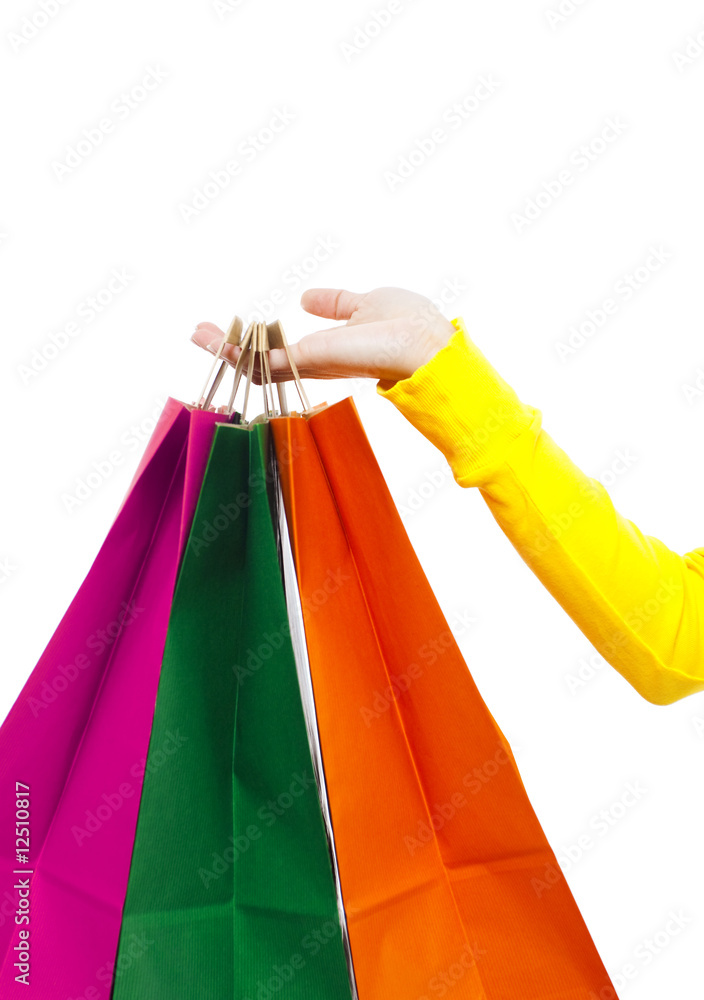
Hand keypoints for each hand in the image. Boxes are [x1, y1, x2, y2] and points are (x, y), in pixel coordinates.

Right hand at [190, 286, 455, 384]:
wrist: (422, 346)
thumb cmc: (407, 325)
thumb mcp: (363, 302)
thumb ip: (336, 303)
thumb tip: (306, 298)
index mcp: (330, 350)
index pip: (286, 350)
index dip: (260, 340)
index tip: (238, 326)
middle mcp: (316, 362)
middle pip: (264, 361)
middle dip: (232, 348)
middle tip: (201, 333)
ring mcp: (311, 365)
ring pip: (257, 364)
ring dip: (224, 349)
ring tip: (196, 334)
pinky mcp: (308, 362)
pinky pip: (264, 361)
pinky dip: (236, 352)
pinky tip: (213, 340)